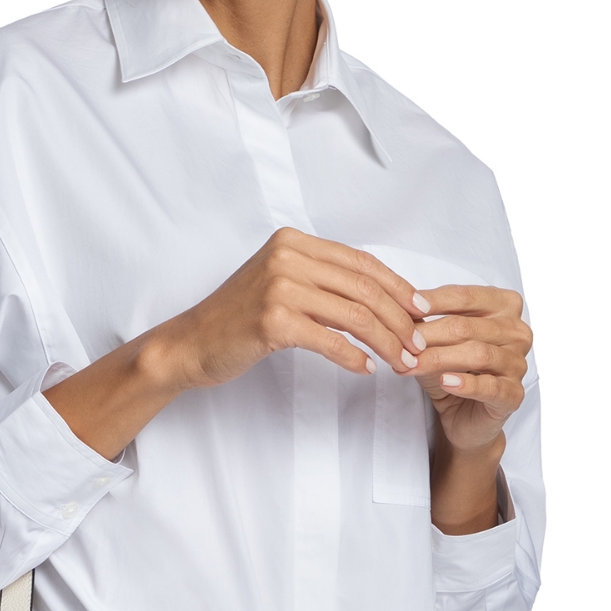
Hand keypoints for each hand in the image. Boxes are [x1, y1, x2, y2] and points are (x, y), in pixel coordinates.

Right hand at [46, 228, 432, 459]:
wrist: (189, 344)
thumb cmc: (235, 320)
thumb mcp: (278, 284)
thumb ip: (318, 280)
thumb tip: (374, 293)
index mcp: (293, 241)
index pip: (361, 262)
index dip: (397, 287)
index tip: (420, 312)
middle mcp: (287, 256)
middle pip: (362, 288)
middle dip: (398, 318)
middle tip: (418, 344)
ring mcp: (279, 287)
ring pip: (352, 314)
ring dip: (384, 341)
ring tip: (400, 361)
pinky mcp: (272, 320)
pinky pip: (328, 339)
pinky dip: (352, 357)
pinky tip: (365, 369)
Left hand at [409, 285, 531, 451]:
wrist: (464, 418)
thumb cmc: (451, 372)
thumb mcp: (435, 343)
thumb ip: (425, 324)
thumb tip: (401, 308)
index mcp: (505, 307)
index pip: (466, 297)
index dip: (433, 302)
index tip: (403, 308)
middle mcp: (518, 332)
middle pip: (468, 327)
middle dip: (429, 335)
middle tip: (400, 345)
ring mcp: (518, 364)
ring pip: (478, 355)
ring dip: (439, 359)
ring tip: (411, 365)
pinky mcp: (513, 395)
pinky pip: (490, 386)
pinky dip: (466, 384)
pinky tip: (445, 382)